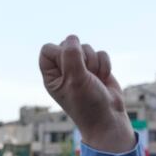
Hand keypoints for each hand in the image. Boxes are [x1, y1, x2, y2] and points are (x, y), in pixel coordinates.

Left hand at [39, 35, 134, 152]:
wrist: (108, 117)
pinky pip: (101, 53)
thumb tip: (72, 38)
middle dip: (81, 57)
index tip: (68, 68)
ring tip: (94, 79)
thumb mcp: (75, 80)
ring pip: (86, 47)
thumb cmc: (87, 103)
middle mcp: (63, 71)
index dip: (60, 53)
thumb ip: (71, 57)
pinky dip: (105, 65)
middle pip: (68, 44)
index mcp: (51, 76)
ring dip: (94, 63)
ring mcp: (80, 68)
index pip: (47, 49)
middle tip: (84, 75)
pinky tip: (104, 78)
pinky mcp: (96, 68)